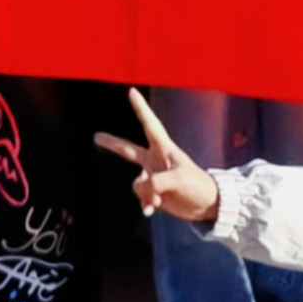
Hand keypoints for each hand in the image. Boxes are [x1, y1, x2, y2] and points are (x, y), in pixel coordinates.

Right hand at [95, 89, 219, 225]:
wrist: (207, 205)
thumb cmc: (198, 185)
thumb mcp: (178, 180)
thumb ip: (156, 182)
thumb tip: (140, 189)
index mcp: (164, 148)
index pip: (149, 124)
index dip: (140, 107)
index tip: (132, 91)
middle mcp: (155, 160)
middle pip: (128, 150)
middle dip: (111, 143)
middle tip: (95, 136)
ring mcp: (153, 176)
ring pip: (136, 183)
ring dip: (145, 194)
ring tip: (158, 201)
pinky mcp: (154, 192)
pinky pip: (141, 197)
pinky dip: (145, 204)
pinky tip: (151, 210)